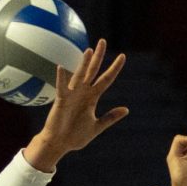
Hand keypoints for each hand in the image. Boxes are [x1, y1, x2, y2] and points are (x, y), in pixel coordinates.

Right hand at [23, 39, 128, 171]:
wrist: (60, 144)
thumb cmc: (75, 136)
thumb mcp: (97, 126)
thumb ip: (110, 117)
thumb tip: (126, 109)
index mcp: (92, 98)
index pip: (106, 79)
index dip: (114, 68)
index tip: (123, 56)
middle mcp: (83, 92)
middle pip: (93, 71)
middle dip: (98, 57)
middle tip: (102, 41)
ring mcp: (72, 95)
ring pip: (79, 76)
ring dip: (83, 64)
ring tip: (89, 51)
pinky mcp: (61, 101)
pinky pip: (62, 87)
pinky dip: (61, 78)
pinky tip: (61, 67)